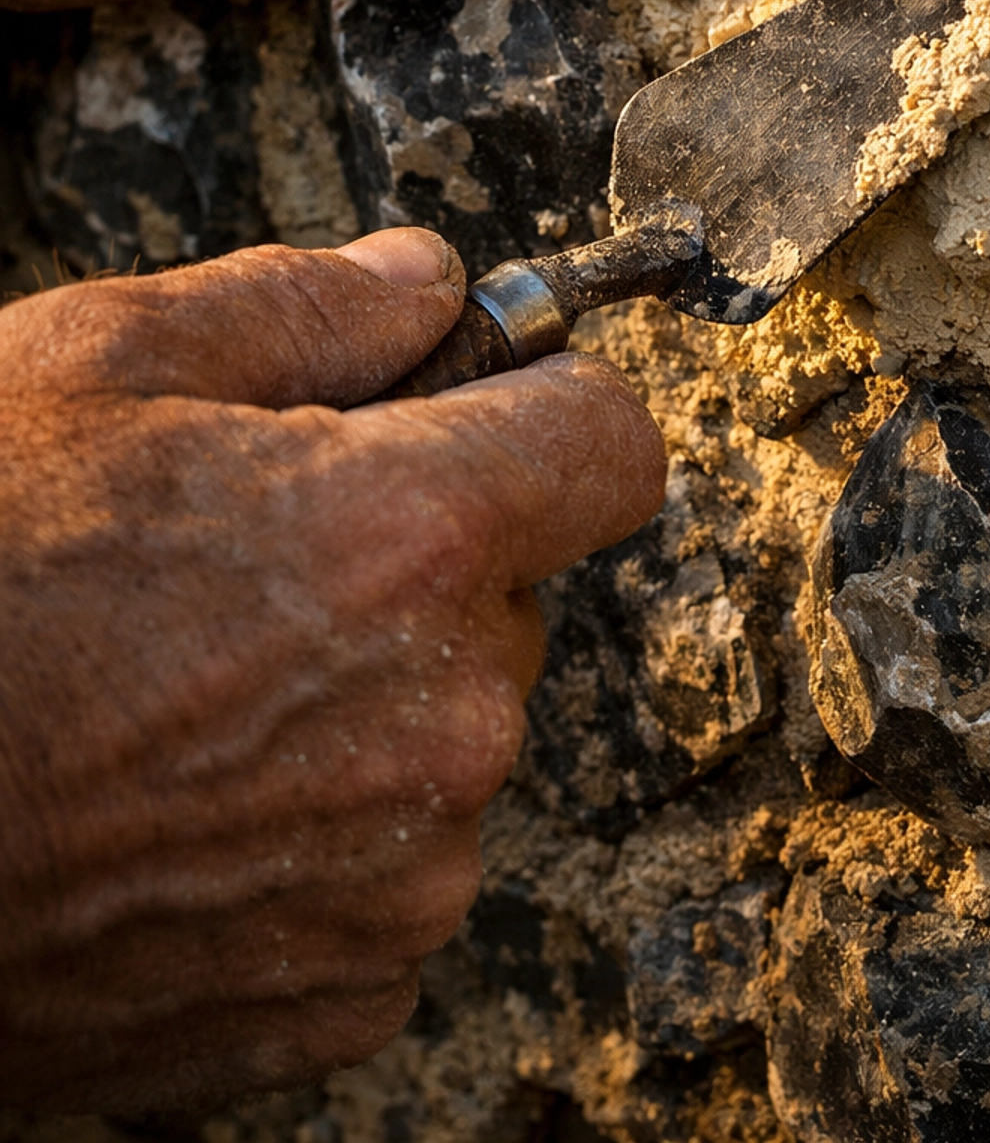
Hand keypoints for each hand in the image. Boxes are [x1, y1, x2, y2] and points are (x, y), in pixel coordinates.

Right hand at [0, 223, 664, 1113]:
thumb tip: (426, 281)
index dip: (541, 407)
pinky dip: (319, 836)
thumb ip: (302, 304)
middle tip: (252, 562)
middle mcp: (446, 719)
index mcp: (410, 540)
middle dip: (414, 563)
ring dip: (365, 704)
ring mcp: (403, 874)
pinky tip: (187, 807)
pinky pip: (392, 870)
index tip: (482, 412)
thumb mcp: (95, 368)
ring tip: (191, 694)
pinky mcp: (345, 991)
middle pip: (510, 594)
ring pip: (448, 734)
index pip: (611, 443)